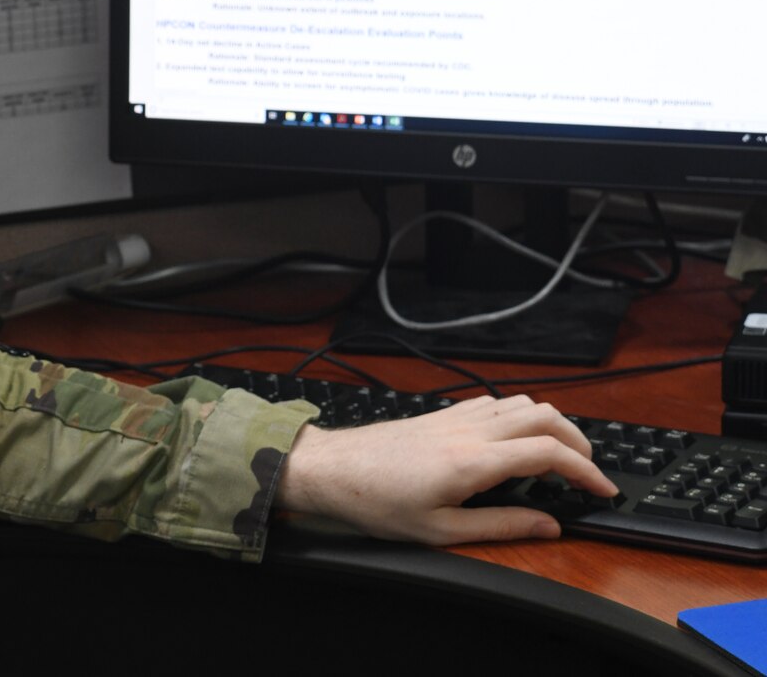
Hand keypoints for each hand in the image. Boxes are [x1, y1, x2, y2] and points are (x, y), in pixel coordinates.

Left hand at [275, 394, 619, 544]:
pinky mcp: (441, 414)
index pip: (549, 454)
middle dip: (578, 442)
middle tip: (587, 472)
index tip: (602, 490)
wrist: (330, 470)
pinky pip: (494, 402)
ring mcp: (454, 417)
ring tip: (557, 458)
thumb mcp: (440, 531)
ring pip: (521, 402)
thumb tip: (547, 525)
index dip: (586, 471)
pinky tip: (515, 440)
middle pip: (545, 417)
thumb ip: (500, 526)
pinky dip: (520, 416)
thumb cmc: (375, 502)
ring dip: (551, 425)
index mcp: (472, 461)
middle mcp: (468, 430)